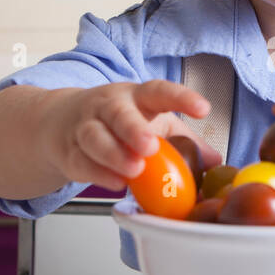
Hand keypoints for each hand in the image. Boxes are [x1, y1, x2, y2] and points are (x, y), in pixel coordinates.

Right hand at [40, 80, 222, 190]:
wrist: (60, 123)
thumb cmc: (117, 122)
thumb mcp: (154, 123)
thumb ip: (184, 142)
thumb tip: (215, 162)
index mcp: (137, 97)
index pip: (159, 91)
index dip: (182, 98)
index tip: (203, 109)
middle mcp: (109, 107)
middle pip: (119, 113)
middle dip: (134, 129)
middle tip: (150, 146)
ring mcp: (85, 127)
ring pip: (94, 137)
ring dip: (114, 155)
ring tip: (134, 170)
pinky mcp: (69, 152)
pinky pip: (82, 162)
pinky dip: (98, 174)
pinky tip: (116, 183)